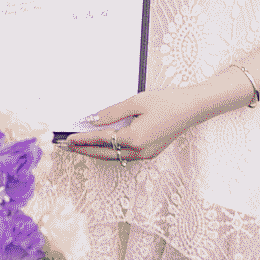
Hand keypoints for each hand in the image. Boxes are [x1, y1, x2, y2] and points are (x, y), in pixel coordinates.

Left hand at [63, 89, 207, 162]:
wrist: (192, 109)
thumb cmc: (167, 102)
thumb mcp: (136, 101)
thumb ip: (113, 113)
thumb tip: (94, 121)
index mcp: (134, 138)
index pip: (101, 140)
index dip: (83, 139)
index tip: (68, 140)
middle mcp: (139, 151)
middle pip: (104, 154)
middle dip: (84, 151)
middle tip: (67, 147)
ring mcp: (145, 154)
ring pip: (114, 157)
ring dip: (96, 153)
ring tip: (80, 148)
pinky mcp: (150, 153)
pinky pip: (124, 155)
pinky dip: (110, 152)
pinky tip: (102, 147)